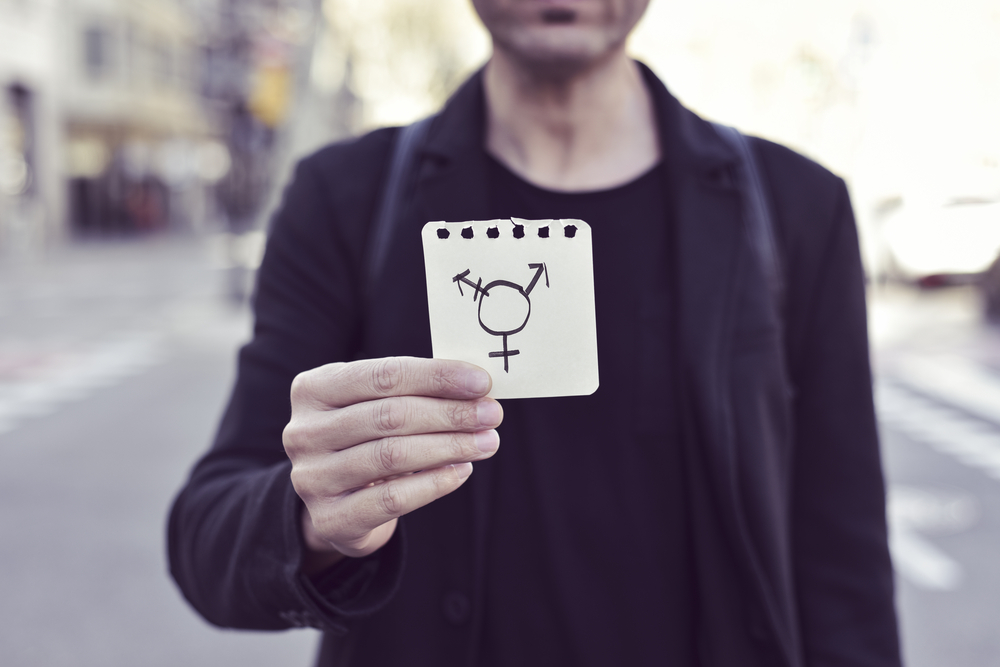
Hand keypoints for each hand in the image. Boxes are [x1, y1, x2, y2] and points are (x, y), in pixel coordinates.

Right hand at [283, 357, 501, 572]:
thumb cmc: (367, 439)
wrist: (337, 503)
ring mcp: (312, 478)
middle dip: (449, 414)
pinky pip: (391, 499)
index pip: (382, 375)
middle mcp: (303, 432)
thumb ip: (414, 391)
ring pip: (392, 456)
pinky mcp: (330, 519)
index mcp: (313, 389)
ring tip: (486, 442)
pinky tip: (462, 471)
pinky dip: (434, 483)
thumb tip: (477, 387)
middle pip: (389, 416)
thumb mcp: (376, 405)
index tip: (481, 382)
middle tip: (492, 415)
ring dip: (449, 447)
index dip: (436, 376)